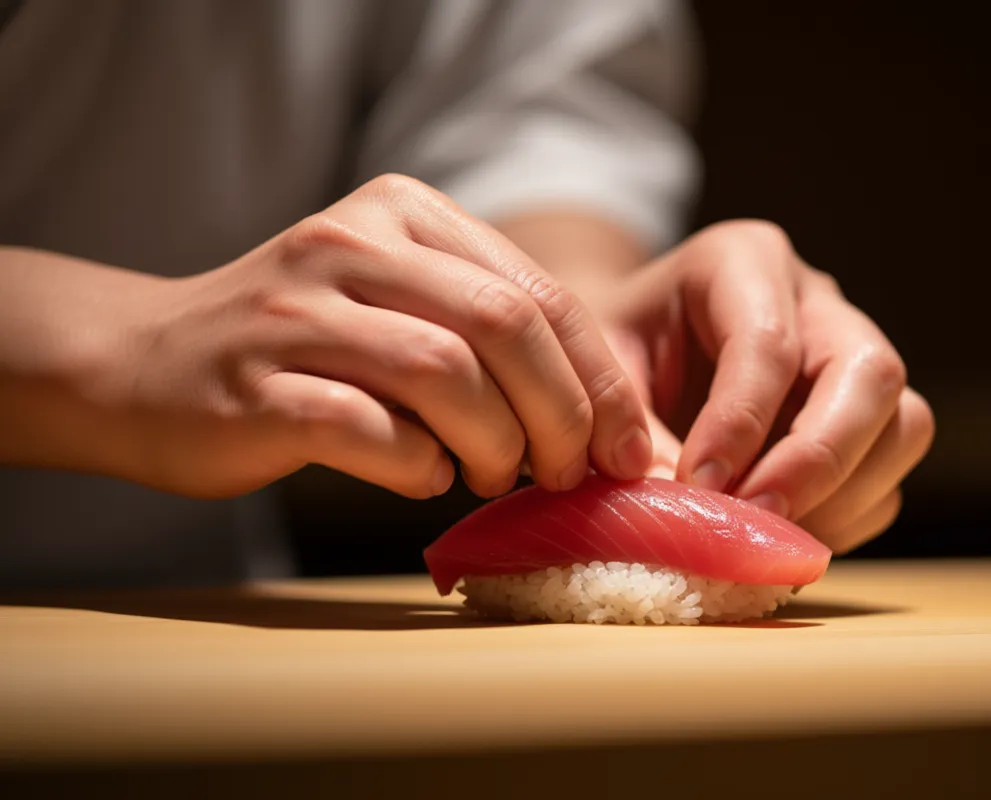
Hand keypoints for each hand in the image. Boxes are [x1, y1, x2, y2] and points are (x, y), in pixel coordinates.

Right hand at [1, 175, 651, 498]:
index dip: (600, 379)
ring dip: (495, 444)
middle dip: (563, 414)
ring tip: (493, 475)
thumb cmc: (298, 348)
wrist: (137, 363)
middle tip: (571, 472)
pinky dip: (417, 466)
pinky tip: (423, 477)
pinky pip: (369, 430)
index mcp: (403, 213)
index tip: (628, 447)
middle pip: (506, 326)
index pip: (540, 292)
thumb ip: (488, 335)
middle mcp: (352, 244)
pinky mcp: (255, 385)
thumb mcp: (395, 301)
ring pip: (445, 374)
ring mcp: (297, 312)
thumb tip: (607, 425)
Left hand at [595, 220, 933, 552]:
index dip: (740, 423)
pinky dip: (845, 518)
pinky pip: (890, 477)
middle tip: (757, 517)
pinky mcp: (867, 419)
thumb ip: (630, 433)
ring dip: (845, 495)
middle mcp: (816, 301)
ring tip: (766, 532)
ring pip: (905, 424)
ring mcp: (852, 358)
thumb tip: (680, 514)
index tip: (699, 488)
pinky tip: (778, 532)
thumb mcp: (599, 373)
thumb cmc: (608, 352)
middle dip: (819, 458)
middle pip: (870, 372)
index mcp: (743, 261)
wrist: (628, 351)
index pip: (769, 342)